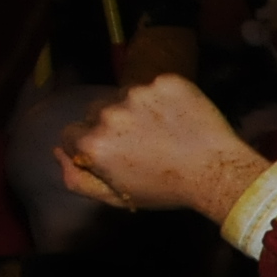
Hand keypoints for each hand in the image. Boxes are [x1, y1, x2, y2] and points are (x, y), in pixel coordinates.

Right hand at [59, 74, 270, 223]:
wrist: (219, 172)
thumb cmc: (167, 189)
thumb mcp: (117, 195)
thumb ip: (78, 178)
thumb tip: (58, 153)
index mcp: (93, 144)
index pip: (72, 134)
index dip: (90, 145)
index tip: (112, 152)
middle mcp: (109, 113)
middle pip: (95, 112)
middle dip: (111, 125)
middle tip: (141, 143)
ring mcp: (138, 93)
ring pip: (124, 97)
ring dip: (136, 110)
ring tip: (162, 132)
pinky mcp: (165, 81)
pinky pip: (154, 86)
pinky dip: (163, 99)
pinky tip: (178, 120)